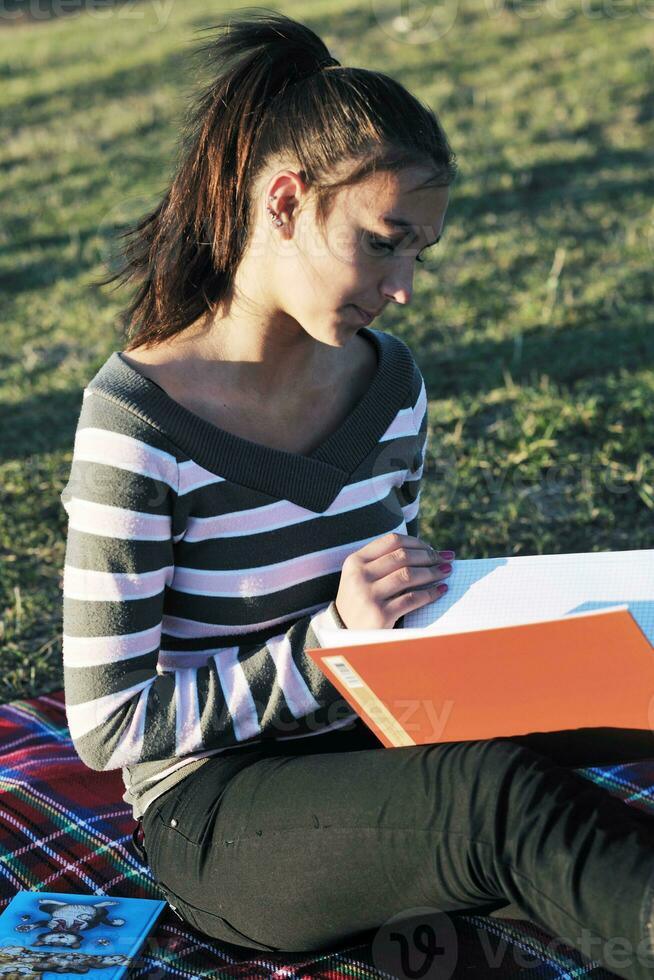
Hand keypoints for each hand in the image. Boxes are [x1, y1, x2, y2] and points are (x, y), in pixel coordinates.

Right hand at [334, 532, 454, 628]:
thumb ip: (385, 561)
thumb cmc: (361, 600)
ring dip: (433, 572)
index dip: (417, 542)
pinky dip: (430, 593)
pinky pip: (412, 599)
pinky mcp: (380, 614)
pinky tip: (441, 591)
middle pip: (402, 556)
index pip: (392, 541)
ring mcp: (368, 595)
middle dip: (429, 556)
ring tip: (446, 572)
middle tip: (445, 559)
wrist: (345, 633)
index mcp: (355, 561)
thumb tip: (427, 550)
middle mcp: (359, 575)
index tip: (432, 548)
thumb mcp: (362, 576)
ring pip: (408, 575)